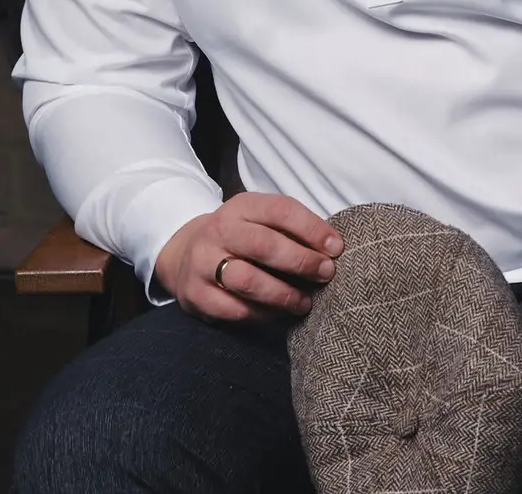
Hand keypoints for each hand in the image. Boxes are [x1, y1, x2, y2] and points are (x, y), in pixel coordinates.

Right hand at [153, 191, 343, 321]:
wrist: (185, 253)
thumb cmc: (240, 237)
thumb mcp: (259, 219)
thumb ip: (290, 230)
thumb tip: (332, 248)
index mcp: (241, 206)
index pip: (280, 210)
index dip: (312, 228)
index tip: (336, 247)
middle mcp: (219, 231)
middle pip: (264, 245)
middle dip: (301, 261)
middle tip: (326, 274)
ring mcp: (204, 263)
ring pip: (248, 281)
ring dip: (283, 294)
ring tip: (305, 302)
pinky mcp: (197, 295)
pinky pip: (235, 310)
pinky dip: (263, 315)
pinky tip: (278, 314)